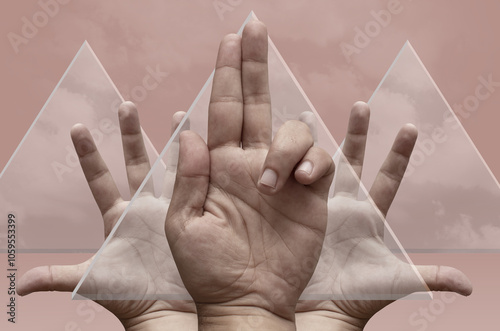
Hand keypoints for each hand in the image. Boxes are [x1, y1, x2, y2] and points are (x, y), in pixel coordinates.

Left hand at [18, 102, 196, 330]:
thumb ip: (57, 277)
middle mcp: (142, 206)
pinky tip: (206, 143)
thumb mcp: (90, 280)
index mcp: (117, 216)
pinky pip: (196, 183)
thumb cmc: (128, 294)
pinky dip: (201, 163)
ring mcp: (168, 208)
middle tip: (126, 105)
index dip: (88, 155)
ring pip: (170, 167)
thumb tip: (18, 284)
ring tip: (179, 115)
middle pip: (135, 163)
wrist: (164, 310)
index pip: (99, 179)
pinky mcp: (191, 214)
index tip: (77, 128)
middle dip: (131, 134)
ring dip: (174, 141)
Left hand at [164, 20, 334, 329]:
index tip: (231, 37)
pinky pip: (321, 160)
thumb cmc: (210, 270)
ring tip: (272, 182)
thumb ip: (187, 180)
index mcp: (218, 166)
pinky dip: (314, 163)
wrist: (248, 300)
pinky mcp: (312, 194)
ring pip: (294, 131)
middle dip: (253, 63)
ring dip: (286, 146)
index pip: (222, 107)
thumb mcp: (185, 228)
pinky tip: (301, 183)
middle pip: (255, 101)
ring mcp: (283, 176)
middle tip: (254, 25)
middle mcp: (251, 162)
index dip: (226, 72)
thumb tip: (190, 134)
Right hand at [296, 102, 472, 330]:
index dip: (399, 154)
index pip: (389, 178)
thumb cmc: (356, 295)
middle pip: (353, 159)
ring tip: (307, 116)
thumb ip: (430, 278)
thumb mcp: (395, 282)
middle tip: (362, 104)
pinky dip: (285, 158)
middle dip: (358, 132)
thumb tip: (467, 287)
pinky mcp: (295, 209)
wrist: (318, 308)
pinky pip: (290, 178)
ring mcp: (319, 204)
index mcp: (371, 214)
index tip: (410, 128)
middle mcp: (345, 203)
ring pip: (319, 163)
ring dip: (315, 141)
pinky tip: (278, 140)